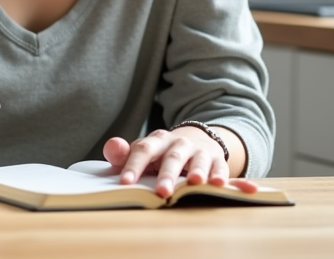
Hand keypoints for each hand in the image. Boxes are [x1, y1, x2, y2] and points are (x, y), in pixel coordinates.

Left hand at [103, 127, 259, 198]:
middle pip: (172, 157)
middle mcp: (180, 143)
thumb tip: (111, 147)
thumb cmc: (161, 154)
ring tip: (195, 182)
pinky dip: (222, 175)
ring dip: (198, 170)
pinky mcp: (217, 160)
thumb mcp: (143, 151)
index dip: (134, 165)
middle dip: (167, 174)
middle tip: (162, 192)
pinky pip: (221, 168)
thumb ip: (123, 153)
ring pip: (198, 160)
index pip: (144, 150)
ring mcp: (199, 151)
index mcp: (157, 140)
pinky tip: (220, 183)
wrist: (196, 140)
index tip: (125, 183)